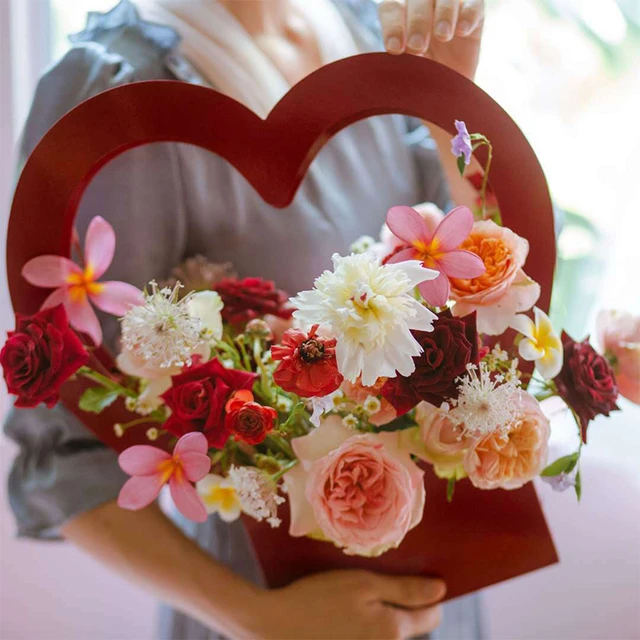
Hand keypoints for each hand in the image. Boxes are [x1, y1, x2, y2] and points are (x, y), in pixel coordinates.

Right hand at [249, 570, 444, 638]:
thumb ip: (405, 589)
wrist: (274, 626)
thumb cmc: (319, 598)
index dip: (428, 594)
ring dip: (380, 616)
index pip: (431, 616)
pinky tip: (341, 612)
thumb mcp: (363, 583)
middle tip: (378, 580)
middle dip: (402, 605)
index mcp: (393, 630)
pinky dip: (361, 625)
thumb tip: (441, 591)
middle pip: (407, 626)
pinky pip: (366, 638)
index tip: (416, 576)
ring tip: (355, 595)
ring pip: (385, 633)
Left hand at [378, 0, 484, 80]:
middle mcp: (424, 7)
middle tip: (418, 46)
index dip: (392, 26)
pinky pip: (474, 4)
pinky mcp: (474, 12)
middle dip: (417, 21)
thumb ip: (398, 64)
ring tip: (443, 36)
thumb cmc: (422, 80)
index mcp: (401, 17)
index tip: (395, 50)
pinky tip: (462, 31)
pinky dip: (468, 14)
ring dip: (443, 13)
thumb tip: (390, 63)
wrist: (450, 91)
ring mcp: (450, 7)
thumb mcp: (407, 74)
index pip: (391, 8)